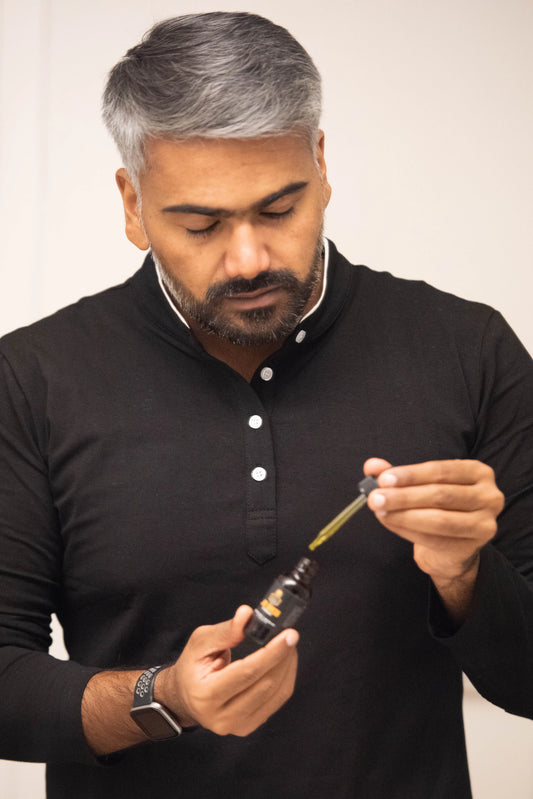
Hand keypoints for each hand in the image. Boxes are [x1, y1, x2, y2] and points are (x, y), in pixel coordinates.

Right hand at [156, 606, 298, 736]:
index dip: (271, 653)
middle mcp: (221, 717)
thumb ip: (226, 630)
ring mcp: (237, 726)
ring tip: (287, 645)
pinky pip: (277, 701)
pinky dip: (285, 678)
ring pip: (276, 694)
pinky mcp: (249, 726)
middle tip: (290, 635)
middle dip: (283, 656)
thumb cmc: (192, 666)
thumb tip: (247, 614)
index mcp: (206, 694)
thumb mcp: (201, 642)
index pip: (247, 672)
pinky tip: (284, 662)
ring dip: (287, 666)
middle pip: (265, 684)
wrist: (185, 697)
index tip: (289, 635)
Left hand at [364, 458, 504, 620]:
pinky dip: (408, 531)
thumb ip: (397, 474)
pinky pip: (435, 539)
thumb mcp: (419, 484)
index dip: (411, 475)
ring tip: (380, 511)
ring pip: (438, 519)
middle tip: (375, 498)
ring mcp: (485, 522)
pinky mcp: (474, 546)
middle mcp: (488, 495)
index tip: (384, 479)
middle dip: (403, 496)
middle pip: (440, 494)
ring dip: (403, 515)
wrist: (451, 544)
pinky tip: (391, 523)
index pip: (441, 470)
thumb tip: (372, 466)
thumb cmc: (437, 506)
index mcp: (477, 472)